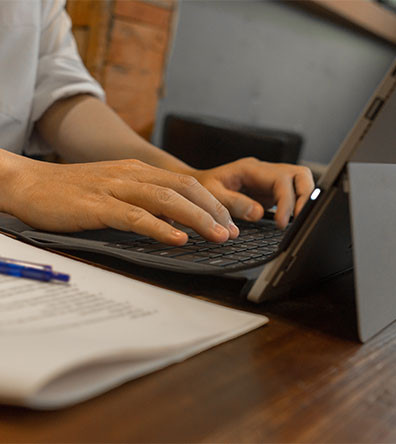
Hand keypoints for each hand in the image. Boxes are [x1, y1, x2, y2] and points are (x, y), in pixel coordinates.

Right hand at [1, 152, 238, 244]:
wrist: (31, 183)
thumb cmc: (73, 191)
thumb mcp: (115, 190)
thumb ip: (143, 201)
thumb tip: (173, 220)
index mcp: (138, 170)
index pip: (185, 183)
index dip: (211, 202)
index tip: (227, 221)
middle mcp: (132, 174)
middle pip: (184, 188)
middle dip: (213, 210)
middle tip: (231, 232)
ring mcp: (115, 188)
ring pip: (166, 200)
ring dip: (197, 219)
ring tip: (217, 236)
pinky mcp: (98, 205)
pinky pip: (136, 216)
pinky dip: (160, 228)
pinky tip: (177, 239)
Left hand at [192, 158, 314, 228]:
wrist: (194, 186)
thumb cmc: (201, 188)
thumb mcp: (211, 194)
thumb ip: (233, 203)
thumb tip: (258, 213)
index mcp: (251, 169)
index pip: (281, 179)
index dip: (286, 201)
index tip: (282, 222)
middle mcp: (264, 172)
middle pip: (300, 175)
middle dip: (304, 197)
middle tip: (299, 220)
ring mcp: (269, 181)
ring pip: (300, 183)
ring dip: (303, 201)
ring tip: (296, 222)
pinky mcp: (269, 192)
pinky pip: (291, 195)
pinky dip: (295, 206)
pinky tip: (288, 221)